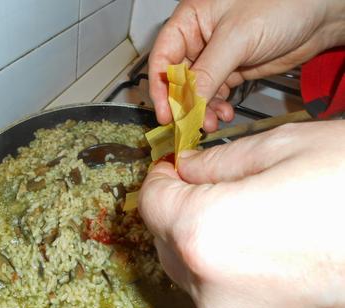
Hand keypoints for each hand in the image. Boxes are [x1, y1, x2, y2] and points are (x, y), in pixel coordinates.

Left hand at [138, 121, 344, 307]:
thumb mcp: (285, 148)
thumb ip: (217, 163)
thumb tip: (185, 169)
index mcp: (208, 234)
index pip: (151, 203)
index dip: (158, 177)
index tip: (172, 165)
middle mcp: (213, 291)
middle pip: (165, 239)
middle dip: (176, 208)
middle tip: (199, 182)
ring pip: (190, 271)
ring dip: (198, 239)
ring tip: (235, 211)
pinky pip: (221, 296)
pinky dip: (224, 268)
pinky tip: (257, 245)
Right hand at [149, 0, 344, 130]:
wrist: (319, 15)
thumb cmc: (282, 3)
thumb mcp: (237, 38)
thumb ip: (208, 71)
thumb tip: (187, 100)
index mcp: (190, 20)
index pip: (162, 58)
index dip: (161, 87)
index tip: (166, 113)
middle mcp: (199, 39)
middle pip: (177, 79)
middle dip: (183, 104)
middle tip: (189, 124)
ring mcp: (215, 57)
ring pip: (196, 91)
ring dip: (201, 110)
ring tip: (210, 122)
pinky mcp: (232, 71)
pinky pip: (215, 95)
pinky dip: (217, 108)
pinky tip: (224, 114)